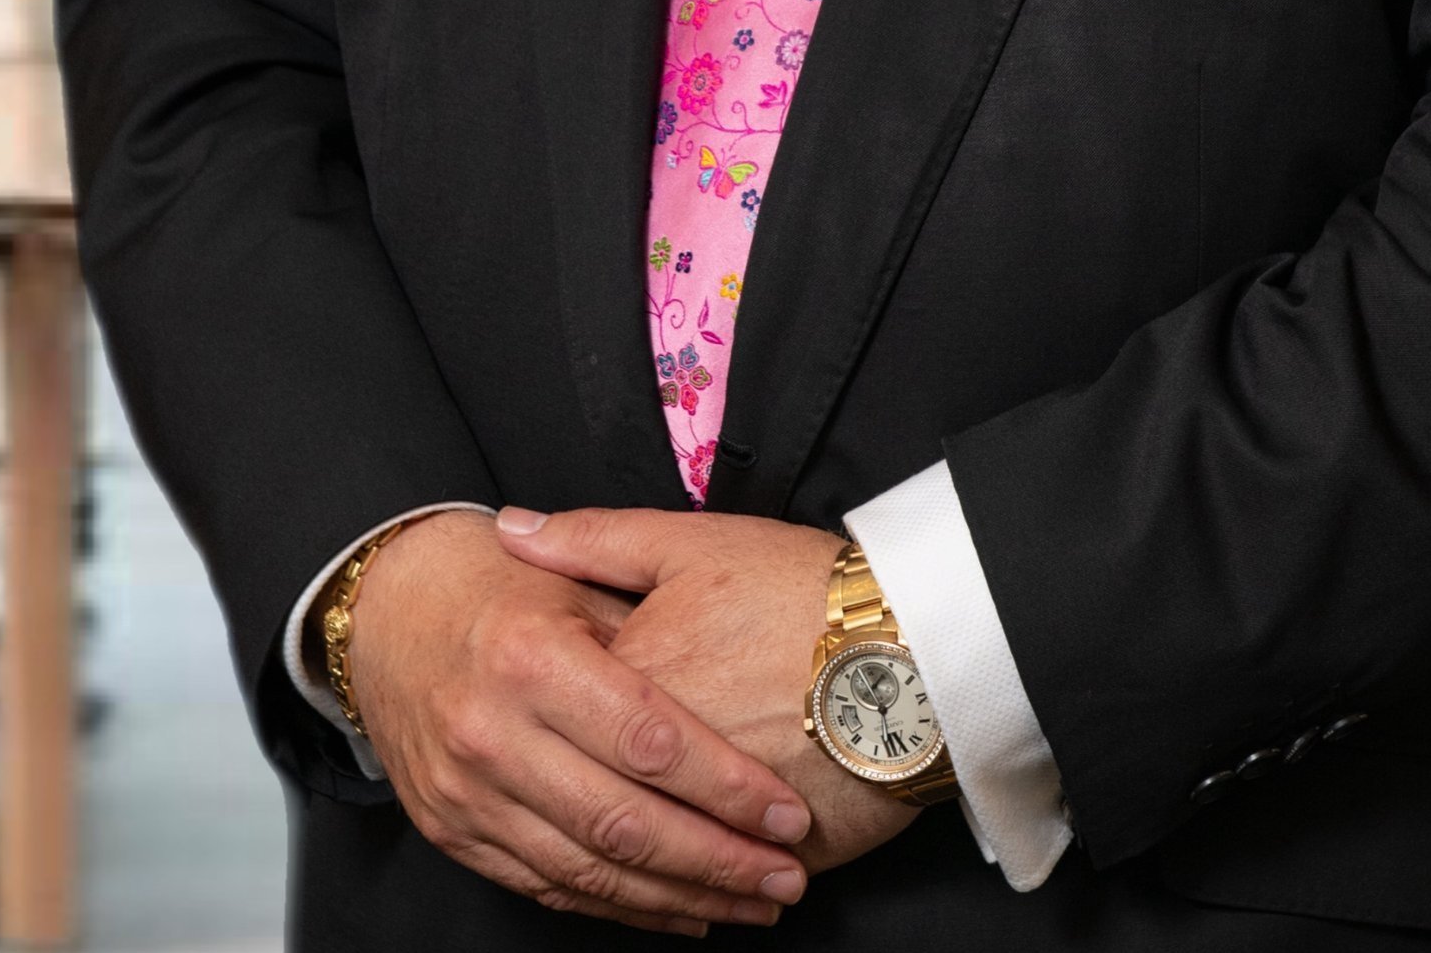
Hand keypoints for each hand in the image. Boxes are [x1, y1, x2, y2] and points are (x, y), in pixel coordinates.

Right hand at [342, 509, 814, 933]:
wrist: (386, 612)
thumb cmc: (495, 584)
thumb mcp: (575, 575)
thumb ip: (652, 621)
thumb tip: (745, 675)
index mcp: (532, 658)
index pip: (649, 742)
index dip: (727, 787)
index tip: (787, 814)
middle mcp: (492, 734)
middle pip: (623, 823)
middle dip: (717, 861)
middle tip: (785, 875)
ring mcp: (467, 795)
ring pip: (590, 873)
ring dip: (679, 899)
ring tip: (751, 901)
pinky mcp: (454, 833)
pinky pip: (549, 887)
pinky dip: (620, 906)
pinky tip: (678, 910)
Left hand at [498, 506, 922, 878]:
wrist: (918, 641)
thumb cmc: (807, 589)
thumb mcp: (694, 543)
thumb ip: (595, 540)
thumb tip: (512, 530)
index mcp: (632, 681)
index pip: (564, 721)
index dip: (560, 724)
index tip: (556, 726)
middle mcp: (664, 760)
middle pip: (598, 806)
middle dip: (583, 816)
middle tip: (579, 813)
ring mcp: (719, 817)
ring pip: (650, 866)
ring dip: (642, 876)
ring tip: (638, 863)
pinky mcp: (773, 854)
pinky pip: (714, 892)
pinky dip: (697, 901)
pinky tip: (697, 898)